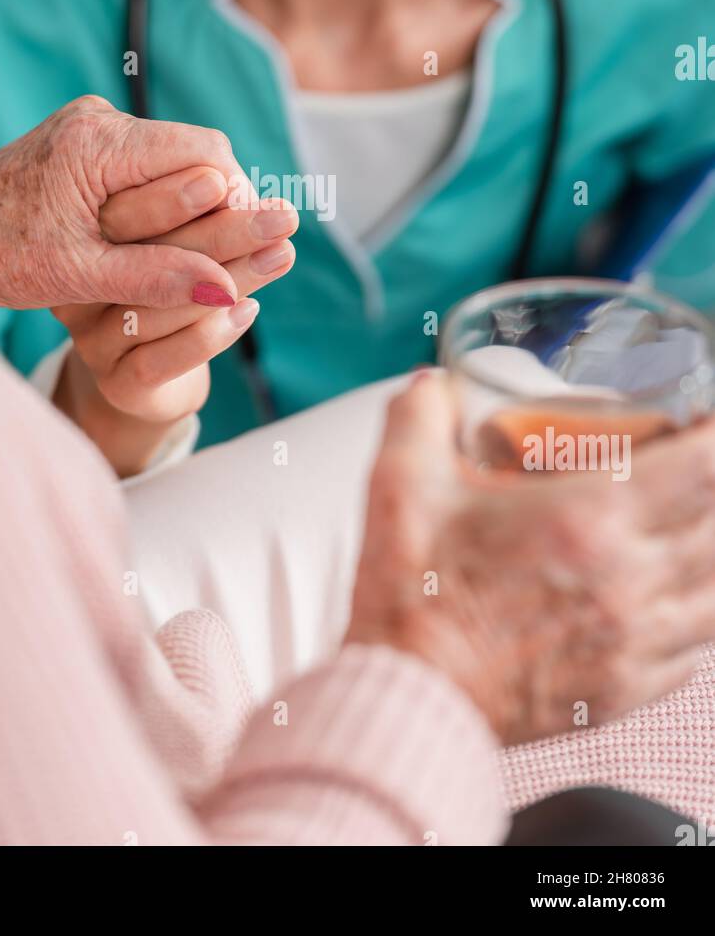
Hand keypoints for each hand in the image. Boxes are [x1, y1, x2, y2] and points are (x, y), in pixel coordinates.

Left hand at [0, 96, 249, 310]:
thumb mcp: (81, 277)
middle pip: (197, 152)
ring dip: (196, 206)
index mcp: (98, 141)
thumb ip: (158, 279)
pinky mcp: (86, 141)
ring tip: (203, 257)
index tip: (252, 249)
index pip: (205, 153)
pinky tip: (166, 242)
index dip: (239, 200)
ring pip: (177, 158)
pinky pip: (150, 164)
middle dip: (222, 205)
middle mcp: (99, 118)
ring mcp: (92, 125)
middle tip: (235, 260)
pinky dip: (166, 201)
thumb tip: (229, 292)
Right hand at [52, 192, 298, 474]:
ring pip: (160, 306)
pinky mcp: (116, 384)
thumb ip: (195, 215)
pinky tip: (248, 310)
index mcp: (82, 239)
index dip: (183, 194)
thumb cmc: (170, 289)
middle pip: (148, 254)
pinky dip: (210, 334)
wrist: (149, 375)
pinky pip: (160, 360)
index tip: (238, 182)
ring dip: (232, 277)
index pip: (126, 210)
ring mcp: (92, 340)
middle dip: (223, 230)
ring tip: (282, 253)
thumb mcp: (178, 243)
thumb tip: (243, 184)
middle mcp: (78, 288)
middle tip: (281, 214)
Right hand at [347, 371, 714, 745]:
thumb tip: (433, 387)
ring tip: (687, 526)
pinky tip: (668, 594)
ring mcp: (634, 644)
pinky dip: (694, 614)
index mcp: (588, 522)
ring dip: (710, 551)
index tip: (705, 420)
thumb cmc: (408, 595)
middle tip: (692, 467)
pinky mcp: (625, 691)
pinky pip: (694, 651)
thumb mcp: (400, 483)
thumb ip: (419, 417)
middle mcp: (629, 583)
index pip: (705, 467)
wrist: (405, 696)